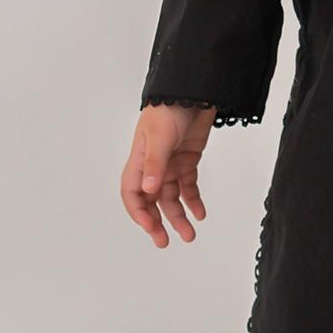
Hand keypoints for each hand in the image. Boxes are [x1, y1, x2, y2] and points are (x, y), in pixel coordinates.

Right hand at [123, 104, 214, 246]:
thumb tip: (148, 190)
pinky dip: (194, 201)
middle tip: (164, 241)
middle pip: (150, 200)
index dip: (138, 212)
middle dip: (156, 222)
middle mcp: (153, 165)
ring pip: (171, 198)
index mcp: (139, 159)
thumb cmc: (170, 107)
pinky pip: (188, 186)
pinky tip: (200, 213)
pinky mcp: (187, 160)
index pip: (131, 192)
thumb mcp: (160, 136)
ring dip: (178, 217)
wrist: (195, 91)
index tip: (151, 227)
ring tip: (189, 234)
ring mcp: (170, 164)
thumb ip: (155, 164)